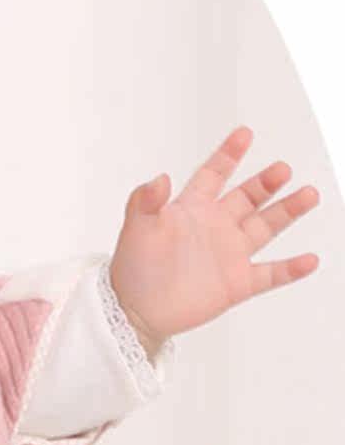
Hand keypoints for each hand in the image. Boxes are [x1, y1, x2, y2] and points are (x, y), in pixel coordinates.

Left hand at [108, 124, 320, 347]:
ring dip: (288, 211)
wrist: (136, 310)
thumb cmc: (133, 266)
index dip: (228, 154)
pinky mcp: (237, 284)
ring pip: (266, 227)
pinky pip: (271, 274)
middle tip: (283, 169)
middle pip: (248, 197)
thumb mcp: (136, 228)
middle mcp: (216, 226)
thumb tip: (159, 178)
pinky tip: (310, 259)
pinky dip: (291, 268)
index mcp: (192, 208)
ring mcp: (229, 254)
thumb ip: (145, 201)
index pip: (214, 174)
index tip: (245, 133)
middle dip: (266, 182)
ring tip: (308, 194)